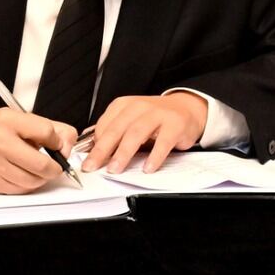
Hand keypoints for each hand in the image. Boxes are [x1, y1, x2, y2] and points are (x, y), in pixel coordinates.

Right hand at [0, 108, 77, 194]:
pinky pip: (20, 190)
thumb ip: (50, 127)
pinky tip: (26, 175)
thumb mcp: (20, 118)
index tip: (57, 144)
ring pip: (33, 181)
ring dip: (42, 178)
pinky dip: (29, 185)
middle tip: (56, 165)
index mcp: (8, 122)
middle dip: (55, 167)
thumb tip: (67, 146)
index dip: (58, 141)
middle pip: (42, 164)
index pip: (46, 133)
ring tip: (40, 169)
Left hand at [83, 92, 208, 173]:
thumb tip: (91, 149)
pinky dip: (154, 156)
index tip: (88, 160)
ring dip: (124, 153)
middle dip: (102, 150)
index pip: (104, 125)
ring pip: (136, 133)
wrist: (186, 108)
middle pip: (117, 129)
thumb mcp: (131, 119)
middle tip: (93, 166)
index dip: (94, 144)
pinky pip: (163, 142)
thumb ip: (114, 131)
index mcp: (123, 105)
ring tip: (115, 168)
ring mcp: (157, 114)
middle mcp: (139, 107)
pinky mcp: (174, 124)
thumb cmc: (155, 118)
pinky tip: (148, 168)